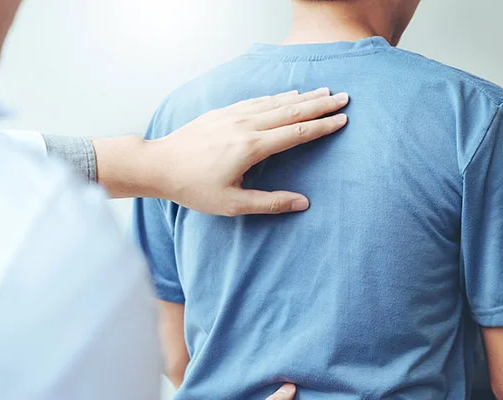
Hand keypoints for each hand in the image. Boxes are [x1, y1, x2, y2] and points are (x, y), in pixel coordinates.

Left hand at [146, 88, 348, 215]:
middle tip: (343, 97)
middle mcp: (245, 125)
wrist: (159, 165)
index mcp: (251, 148)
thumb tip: (303, 203)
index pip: (295, 133)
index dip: (321, 127)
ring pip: (275, 102)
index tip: (342, 119)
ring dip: (302, 96)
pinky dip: (277, 96)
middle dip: (319, 104)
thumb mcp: (233, 204)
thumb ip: (270, 203)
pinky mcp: (223, 112)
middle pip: (291, 111)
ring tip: (323, 91)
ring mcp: (233, 115)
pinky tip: (288, 94)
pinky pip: (257, 100)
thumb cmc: (194, 188)